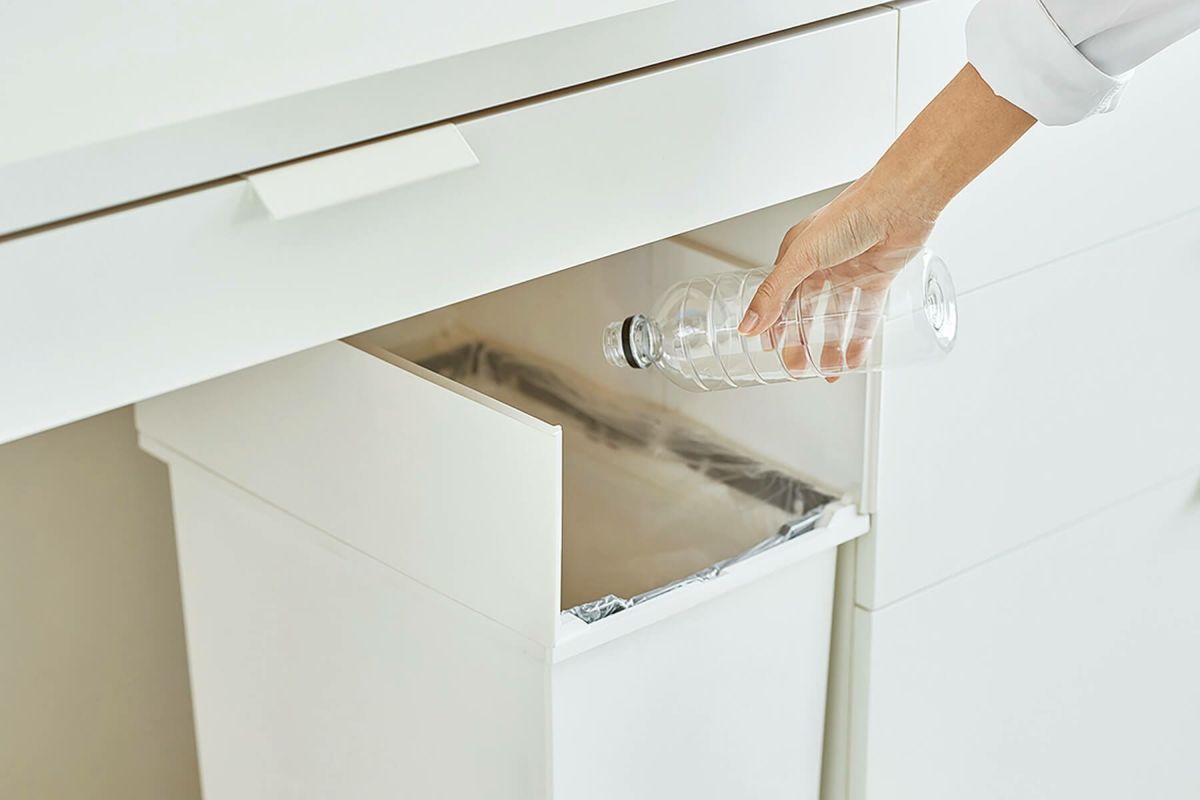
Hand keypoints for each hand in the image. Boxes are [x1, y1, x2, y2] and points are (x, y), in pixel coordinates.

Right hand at [739, 64, 1034, 376]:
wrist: (901, 203)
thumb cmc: (852, 215)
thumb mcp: (802, 257)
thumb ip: (774, 294)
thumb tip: (748, 324)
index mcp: (797, 255)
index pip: (779, 299)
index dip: (774, 326)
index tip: (772, 351)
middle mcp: (821, 265)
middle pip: (807, 313)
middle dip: (801, 343)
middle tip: (800, 368)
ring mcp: (849, 274)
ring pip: (836, 319)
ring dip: (831, 346)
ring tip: (828, 371)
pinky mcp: (876, 280)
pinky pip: (864, 316)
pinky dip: (859, 339)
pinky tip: (854, 358)